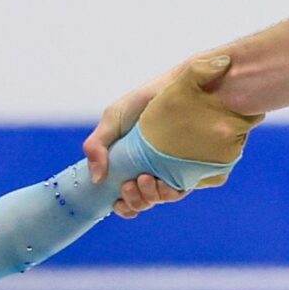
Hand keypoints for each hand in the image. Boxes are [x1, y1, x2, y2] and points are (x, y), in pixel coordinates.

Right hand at [87, 54, 260, 219]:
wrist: (182, 84)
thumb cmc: (146, 99)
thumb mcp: (114, 118)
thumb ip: (97, 145)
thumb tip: (96, 179)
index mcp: (132, 162)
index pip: (127, 195)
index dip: (123, 205)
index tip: (118, 202)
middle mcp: (153, 169)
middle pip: (143, 201)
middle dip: (134, 201)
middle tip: (130, 184)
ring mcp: (173, 170)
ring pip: (161, 199)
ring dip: (150, 198)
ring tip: (145, 179)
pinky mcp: (193, 168)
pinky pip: (182, 191)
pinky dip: (170, 193)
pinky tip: (162, 182)